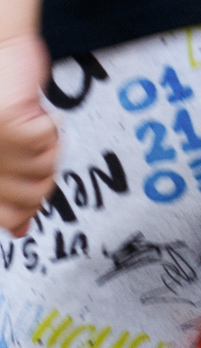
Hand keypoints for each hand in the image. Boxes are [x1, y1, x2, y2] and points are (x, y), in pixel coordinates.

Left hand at [0, 36, 55, 237]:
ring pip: (44, 171)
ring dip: (45, 149)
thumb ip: (7, 193)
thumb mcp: (0, 157)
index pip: (6, 217)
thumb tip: (22, 229)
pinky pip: (48, 142)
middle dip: (40, 175)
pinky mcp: (9, 125)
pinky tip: (34, 118)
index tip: (24, 205)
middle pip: (30, 198)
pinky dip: (48, 130)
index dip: (22, 211)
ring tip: (30, 132)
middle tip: (31, 153)